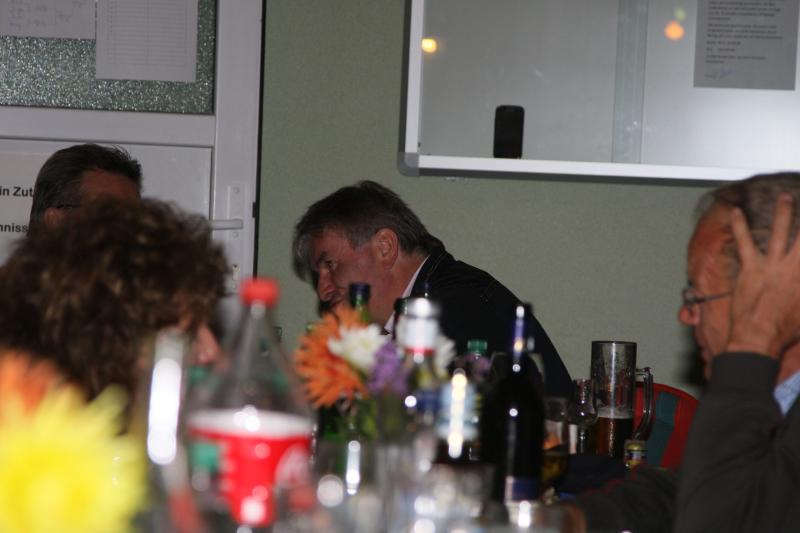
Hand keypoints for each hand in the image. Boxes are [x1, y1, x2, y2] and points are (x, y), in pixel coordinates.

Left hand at [725, 193, 799, 357]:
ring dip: (784, 212)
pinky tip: (736, 212)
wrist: (759, 337)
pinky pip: (745, 241)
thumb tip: (799, 285)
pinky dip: (739, 226)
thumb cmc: (786, 330)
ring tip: (784, 197)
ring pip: (781, 232)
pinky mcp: (751, 268)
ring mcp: (773, 265)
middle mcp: (796, 267)